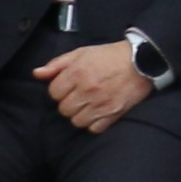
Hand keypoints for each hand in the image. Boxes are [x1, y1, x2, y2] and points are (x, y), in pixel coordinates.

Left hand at [34, 38, 150, 133]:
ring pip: (76, 121)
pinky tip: (99, 112)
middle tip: (80, 95)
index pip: (54, 93)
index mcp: (78, 72)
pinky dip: (94, 123)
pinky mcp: (113, 114)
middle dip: (69, 103)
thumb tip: (37, 73)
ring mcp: (100, 104)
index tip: (69, 86)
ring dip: (80, 114)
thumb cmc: (110, 55)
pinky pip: (94, 128)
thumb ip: (57, 64)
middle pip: (64, 109)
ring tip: (89, 104)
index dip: (59, 90)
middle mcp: (87, 89)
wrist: (143, 60)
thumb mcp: (82, 53)